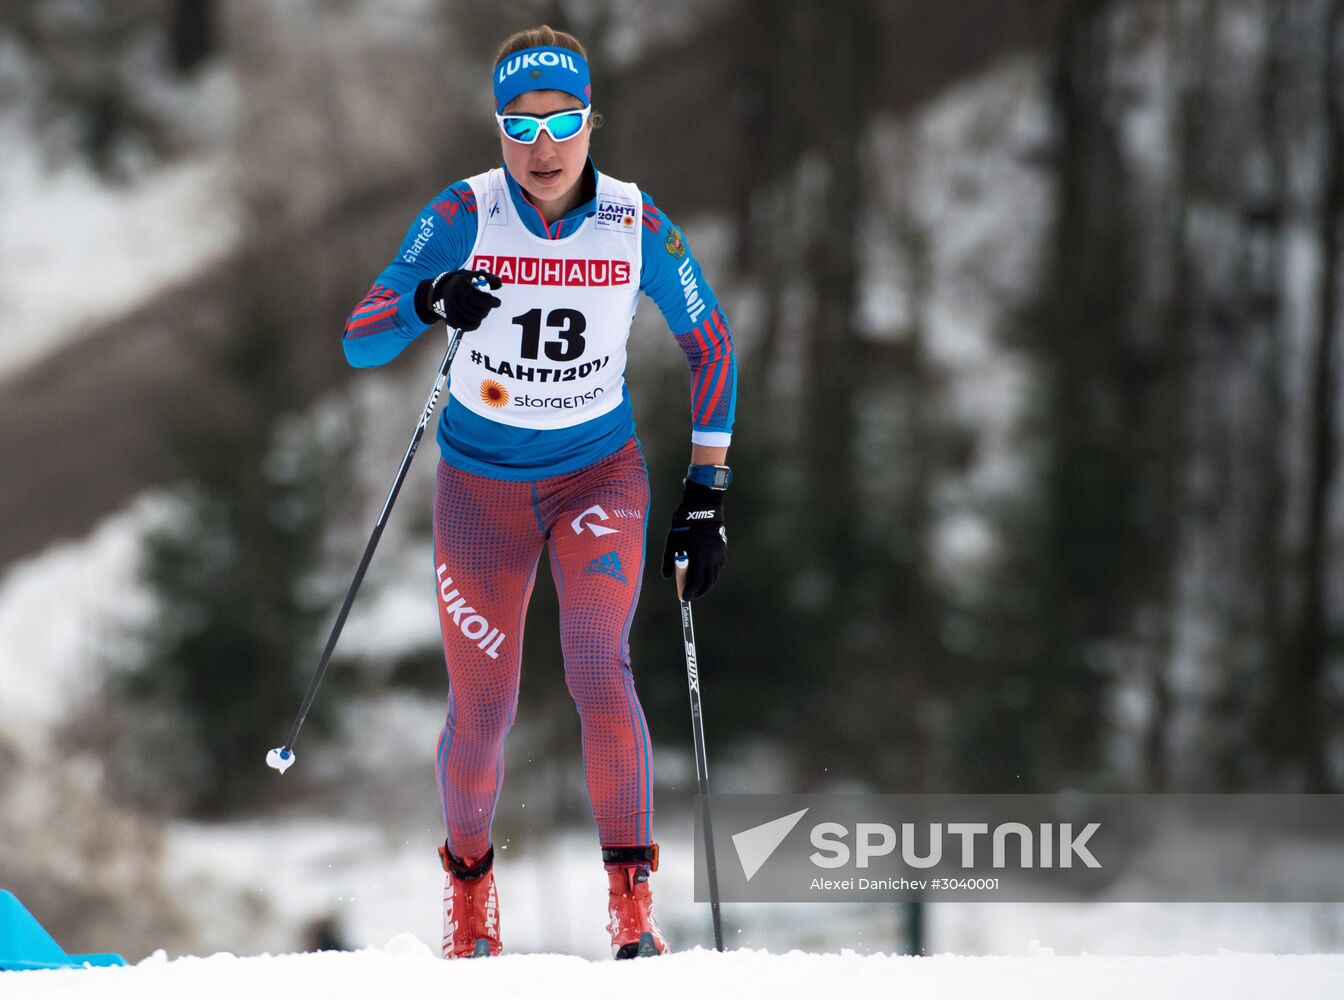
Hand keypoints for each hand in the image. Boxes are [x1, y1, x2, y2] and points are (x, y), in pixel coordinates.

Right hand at [415, 269, 501, 330]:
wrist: (438, 293)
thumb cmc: (460, 283)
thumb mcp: (472, 276)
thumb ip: (488, 278)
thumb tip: (499, 284)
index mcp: (461, 287)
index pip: (480, 298)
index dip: (491, 302)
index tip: (497, 302)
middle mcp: (456, 300)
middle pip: (479, 310)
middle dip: (487, 307)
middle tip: (489, 304)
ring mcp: (453, 312)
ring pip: (476, 319)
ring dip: (482, 314)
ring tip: (481, 308)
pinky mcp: (452, 321)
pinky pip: (469, 326)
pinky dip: (475, 323)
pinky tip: (476, 317)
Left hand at [660, 481, 726, 600]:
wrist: (702, 511)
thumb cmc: (684, 528)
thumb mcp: (672, 544)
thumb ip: (668, 562)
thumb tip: (667, 576)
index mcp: (699, 560)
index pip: (696, 583)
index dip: (690, 592)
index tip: (684, 598)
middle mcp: (711, 560)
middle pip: (707, 583)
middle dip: (699, 591)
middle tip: (691, 595)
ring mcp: (719, 556)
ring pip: (714, 576)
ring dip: (707, 584)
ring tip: (699, 588)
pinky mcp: (723, 550)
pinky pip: (719, 568)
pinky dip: (713, 574)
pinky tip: (707, 575)